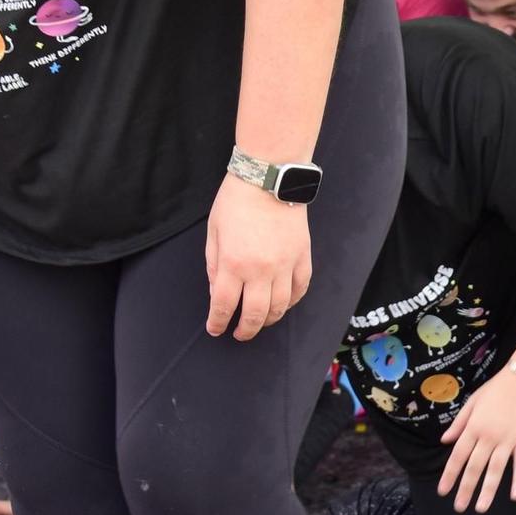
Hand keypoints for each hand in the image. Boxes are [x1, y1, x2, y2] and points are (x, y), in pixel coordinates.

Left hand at [205, 176, 310, 340]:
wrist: (268, 180)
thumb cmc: (235, 203)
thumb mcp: (213, 233)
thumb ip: (214, 265)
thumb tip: (218, 291)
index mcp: (234, 264)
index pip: (224, 305)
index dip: (218, 321)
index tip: (215, 329)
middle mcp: (261, 271)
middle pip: (255, 314)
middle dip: (245, 330)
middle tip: (239, 334)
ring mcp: (285, 267)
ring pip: (281, 307)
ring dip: (269, 320)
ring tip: (261, 322)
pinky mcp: (302, 259)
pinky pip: (300, 290)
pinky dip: (291, 302)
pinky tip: (283, 304)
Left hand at [438, 369, 515, 512]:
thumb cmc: (498, 387)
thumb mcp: (473, 401)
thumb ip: (459, 423)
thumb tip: (445, 440)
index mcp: (473, 427)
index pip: (458, 456)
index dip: (450, 475)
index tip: (443, 491)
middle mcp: (488, 437)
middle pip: (474, 468)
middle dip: (465, 489)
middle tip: (459, 507)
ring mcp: (508, 440)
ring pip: (496, 470)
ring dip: (488, 491)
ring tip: (481, 508)